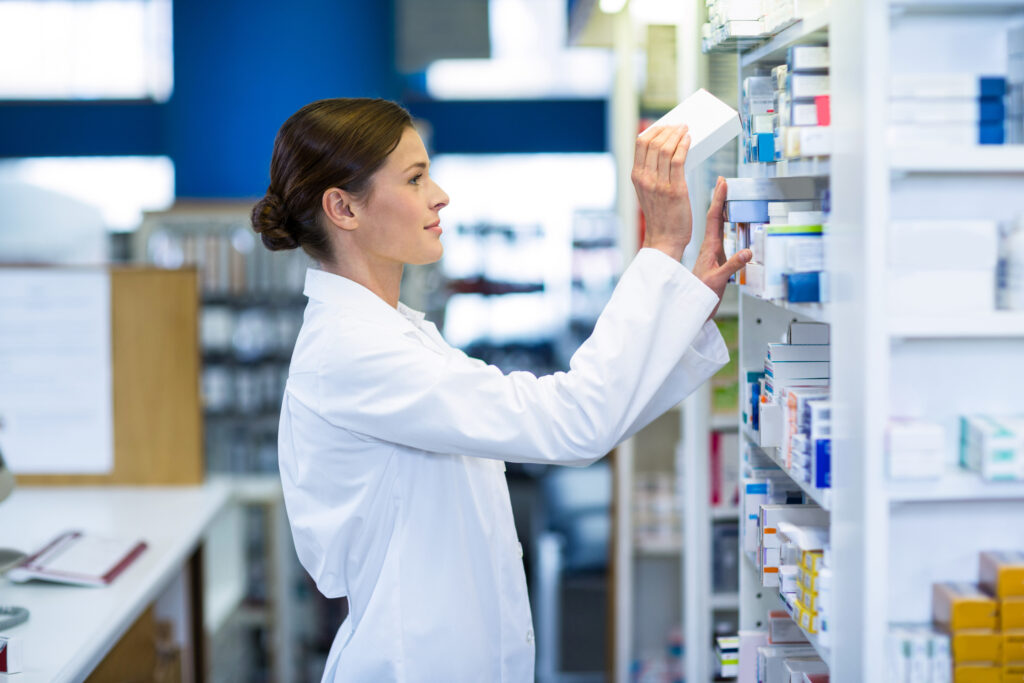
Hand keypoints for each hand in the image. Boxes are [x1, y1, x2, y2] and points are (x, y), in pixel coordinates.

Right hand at [633, 125, 692, 260]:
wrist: (665, 239)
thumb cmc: (660, 216)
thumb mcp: (648, 192)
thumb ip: (652, 174)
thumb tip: (665, 152)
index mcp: (637, 177)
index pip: (640, 143)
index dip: (654, 130)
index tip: (665, 126)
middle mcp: (645, 178)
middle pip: (654, 142)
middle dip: (668, 129)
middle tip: (679, 126)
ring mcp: (659, 184)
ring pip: (666, 149)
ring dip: (678, 134)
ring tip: (685, 130)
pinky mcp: (675, 189)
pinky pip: (679, 160)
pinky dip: (684, 146)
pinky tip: (689, 140)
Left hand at [693, 177, 752, 317]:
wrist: (690, 306)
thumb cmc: (701, 293)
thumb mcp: (718, 280)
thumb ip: (732, 266)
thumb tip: (748, 252)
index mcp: (709, 247)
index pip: (714, 218)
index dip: (719, 199)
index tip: (722, 183)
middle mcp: (709, 247)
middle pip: (715, 217)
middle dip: (720, 199)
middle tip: (723, 182)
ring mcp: (711, 252)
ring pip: (717, 226)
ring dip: (722, 210)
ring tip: (726, 196)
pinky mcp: (714, 259)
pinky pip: (720, 237)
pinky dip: (724, 226)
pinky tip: (728, 223)